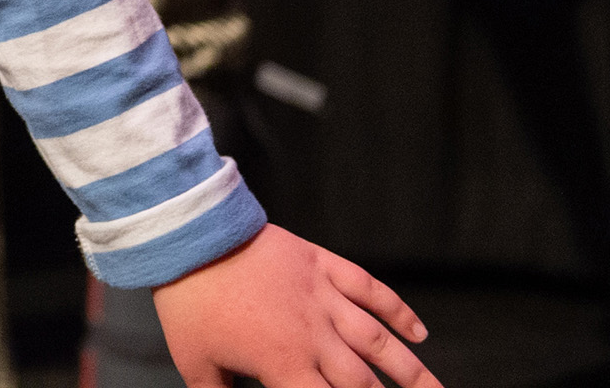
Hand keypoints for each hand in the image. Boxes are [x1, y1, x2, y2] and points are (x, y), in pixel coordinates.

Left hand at [155, 223, 437, 386]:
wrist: (190, 237)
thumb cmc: (189, 302)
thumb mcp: (196, 361)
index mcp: (284, 363)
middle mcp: (314, 336)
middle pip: (364, 383)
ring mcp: (323, 298)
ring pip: (379, 342)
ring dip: (413, 371)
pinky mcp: (322, 266)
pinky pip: (369, 289)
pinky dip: (398, 310)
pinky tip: (420, 332)